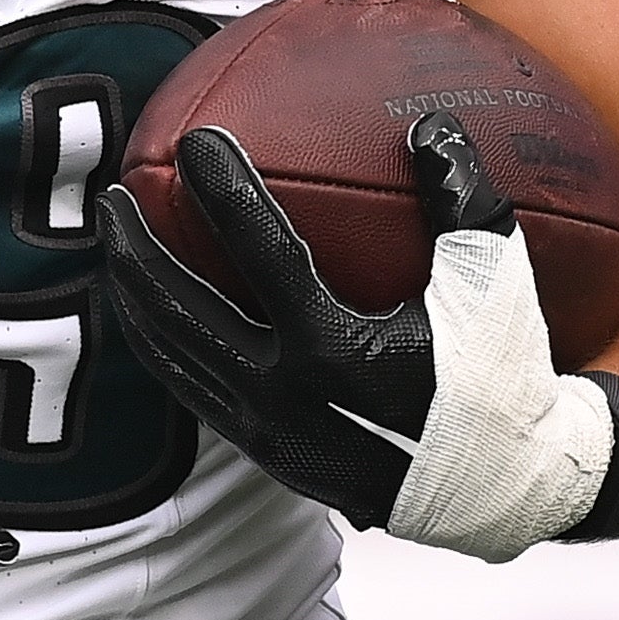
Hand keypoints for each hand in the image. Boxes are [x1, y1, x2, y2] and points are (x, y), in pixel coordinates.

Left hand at [96, 110, 618, 559]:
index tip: (195, 140)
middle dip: (136, 249)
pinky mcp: (264, 454)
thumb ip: (464, 202)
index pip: (262, 255)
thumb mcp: (494, 287)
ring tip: (116, 240)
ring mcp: (266, 433)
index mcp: (337, 355)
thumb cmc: (503, 379)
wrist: (505, 492)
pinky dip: (163, 340)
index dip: (224, 190)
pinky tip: (155, 303)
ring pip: (174, 357)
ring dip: (135, 295)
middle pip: (181, 312)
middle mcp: (287, 399)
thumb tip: (428, 126)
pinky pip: (192, 388)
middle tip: (114, 192)